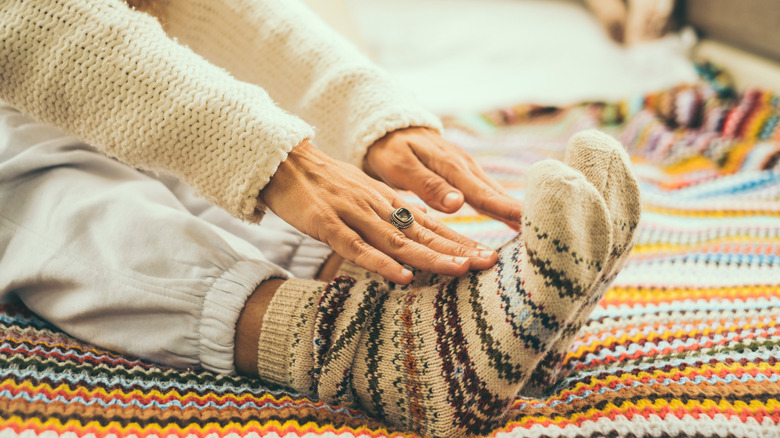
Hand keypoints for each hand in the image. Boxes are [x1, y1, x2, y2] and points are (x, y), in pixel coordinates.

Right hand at [260, 140, 497, 284]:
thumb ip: (389, 216)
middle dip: (457, 249)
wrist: (285, 162)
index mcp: (388, 202)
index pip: (431, 224)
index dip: (459, 240)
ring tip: (459, 270)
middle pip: (423, 232)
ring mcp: (354, 214)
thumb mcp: (364, 196)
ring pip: (397, 240)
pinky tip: (401, 276)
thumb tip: (415, 237)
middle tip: (488, 263)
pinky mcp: (328, 224)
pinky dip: (380, 263)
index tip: (487, 255)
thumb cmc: (325, 185)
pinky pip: (357, 247)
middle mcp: (378, 206)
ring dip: (430, 256)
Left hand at [363, 127, 522, 229]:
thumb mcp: (400, 166)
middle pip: (495, 194)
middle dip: (518, 212)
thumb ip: (427, 185)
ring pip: (494, 192)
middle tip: (544, 231)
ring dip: (513, 209)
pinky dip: (501, 204)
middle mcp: (464, 167)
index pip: (482, 193)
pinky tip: (513, 217)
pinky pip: (486, 191)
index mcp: (450, 166)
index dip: (505, 209)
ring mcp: (466, 169)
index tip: (526, 222)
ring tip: (536, 230)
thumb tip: (458, 204)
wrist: (388, 127)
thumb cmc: (390, 149)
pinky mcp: (463, 173)